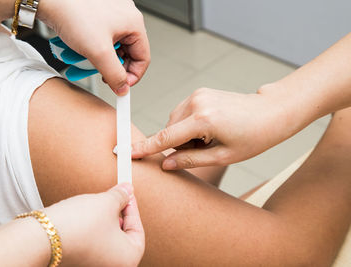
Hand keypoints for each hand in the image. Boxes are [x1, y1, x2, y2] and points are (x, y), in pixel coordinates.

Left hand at [38, 0, 149, 94]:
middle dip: (111, 66)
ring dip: (98, 58)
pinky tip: (78, 48)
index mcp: (133, 23)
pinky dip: (91, 47)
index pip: (143, 58)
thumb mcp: (98, 52)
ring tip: (84, 56)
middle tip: (100, 72)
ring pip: (112, 47)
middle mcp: (125, 17)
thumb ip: (114, 75)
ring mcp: (111, 15)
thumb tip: (122, 88)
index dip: (132, 76)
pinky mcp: (97, 16)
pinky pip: (100, 39)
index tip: (121, 86)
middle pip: (127, 53)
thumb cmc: (73, 11)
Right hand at [44, 183, 144, 265]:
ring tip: (98, 206)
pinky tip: (85, 217)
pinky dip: (93, 230)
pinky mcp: (80, 262)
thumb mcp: (106, 203)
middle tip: (115, 198)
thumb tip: (127, 191)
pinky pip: (93, 244)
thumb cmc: (78, 226)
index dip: (133, 208)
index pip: (138, 230)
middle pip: (124, 236)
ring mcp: (95, 266)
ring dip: (106, 221)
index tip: (128, 194)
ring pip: (107, 240)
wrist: (41, 236)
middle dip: (119, 215)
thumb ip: (121, 197)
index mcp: (128, 259)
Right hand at [132, 87, 299, 169]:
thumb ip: (192, 160)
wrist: (271, 111)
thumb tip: (167, 164)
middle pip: (170, 130)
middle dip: (179, 145)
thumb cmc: (254, 136)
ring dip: (183, 135)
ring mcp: (197, 95)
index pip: (166, 137)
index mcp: (204, 120)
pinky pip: (182, 113)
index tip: (125, 152)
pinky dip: (188, 125)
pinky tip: (207, 128)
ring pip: (174, 122)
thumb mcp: (224, 156)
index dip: (145, 147)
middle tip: (203, 150)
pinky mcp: (199, 92)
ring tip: (209, 138)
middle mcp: (196, 103)